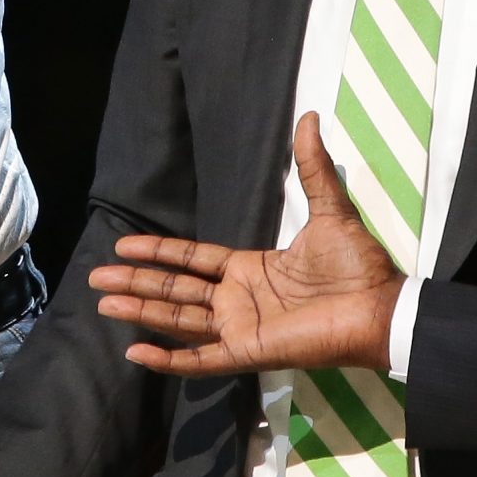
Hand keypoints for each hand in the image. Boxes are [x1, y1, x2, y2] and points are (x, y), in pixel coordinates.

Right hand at [93, 113, 401, 375]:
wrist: (380, 306)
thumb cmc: (357, 265)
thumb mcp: (329, 209)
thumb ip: (311, 167)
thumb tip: (308, 117)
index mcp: (251, 269)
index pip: (192, 260)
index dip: (158, 254)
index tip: (124, 247)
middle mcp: (238, 299)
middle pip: (175, 289)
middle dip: (136, 283)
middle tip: (96, 277)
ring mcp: (241, 327)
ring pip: (178, 319)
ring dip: (141, 312)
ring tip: (104, 302)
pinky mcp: (249, 351)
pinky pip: (200, 359)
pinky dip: (168, 358)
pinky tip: (136, 352)